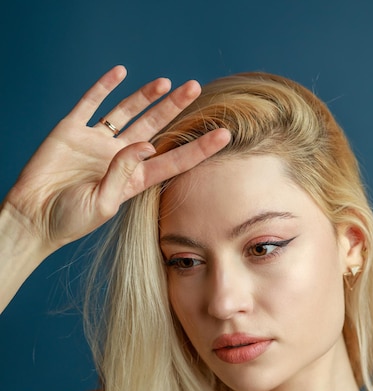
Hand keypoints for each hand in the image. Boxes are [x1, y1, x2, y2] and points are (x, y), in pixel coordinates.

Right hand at [4, 65, 229, 252]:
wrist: (32, 216)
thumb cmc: (70, 220)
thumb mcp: (102, 203)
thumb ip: (124, 173)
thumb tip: (147, 144)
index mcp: (133, 180)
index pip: (173, 159)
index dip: (199, 148)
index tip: (224, 135)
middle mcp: (119, 158)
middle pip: (155, 128)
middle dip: (175, 109)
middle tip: (196, 88)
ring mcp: (96, 142)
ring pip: (127, 112)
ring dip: (146, 96)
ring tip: (167, 82)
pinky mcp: (72, 130)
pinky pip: (90, 103)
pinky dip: (103, 87)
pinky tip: (120, 73)